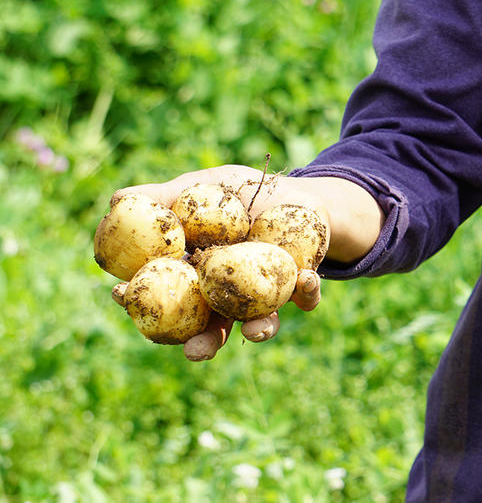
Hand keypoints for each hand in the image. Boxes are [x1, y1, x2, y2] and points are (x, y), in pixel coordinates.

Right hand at [110, 165, 326, 359]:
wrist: (295, 191)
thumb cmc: (243, 191)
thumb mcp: (204, 186)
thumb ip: (165, 197)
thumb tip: (116, 200)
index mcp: (202, 273)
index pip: (167, 293)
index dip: (143, 299)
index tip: (122, 296)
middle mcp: (230, 293)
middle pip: (210, 326)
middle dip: (202, 343)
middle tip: (195, 352)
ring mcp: (265, 295)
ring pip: (258, 322)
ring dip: (260, 330)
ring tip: (260, 331)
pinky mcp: (299, 289)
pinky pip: (304, 298)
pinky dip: (306, 293)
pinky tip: (307, 279)